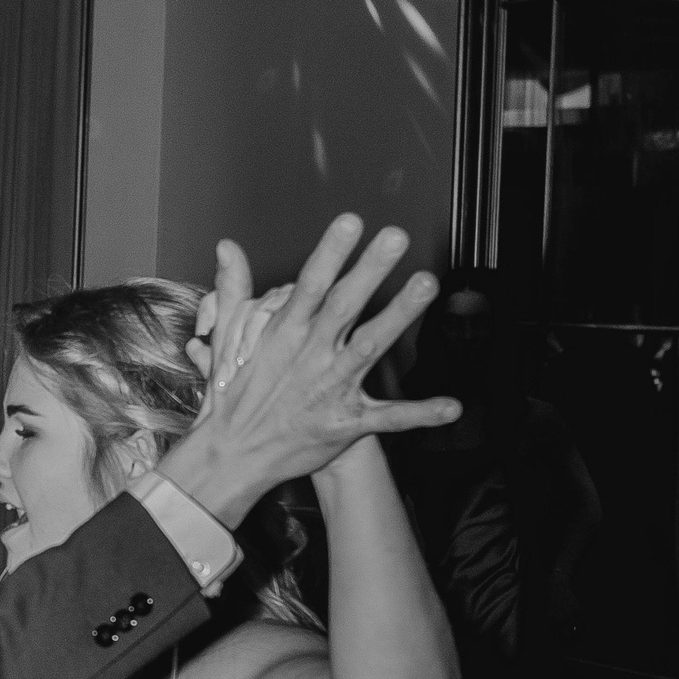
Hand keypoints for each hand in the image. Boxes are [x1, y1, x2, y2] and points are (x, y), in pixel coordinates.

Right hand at [162, 220, 460, 528]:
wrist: (234, 456)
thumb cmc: (233, 396)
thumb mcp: (226, 339)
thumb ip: (232, 288)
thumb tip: (227, 246)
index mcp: (284, 334)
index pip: (310, 285)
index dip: (330, 253)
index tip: (350, 221)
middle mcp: (311, 356)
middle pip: (345, 306)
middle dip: (370, 270)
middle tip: (396, 237)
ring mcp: (331, 388)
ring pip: (370, 347)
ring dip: (399, 315)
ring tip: (426, 284)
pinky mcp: (346, 422)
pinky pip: (389, 417)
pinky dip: (420, 414)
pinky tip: (453, 407)